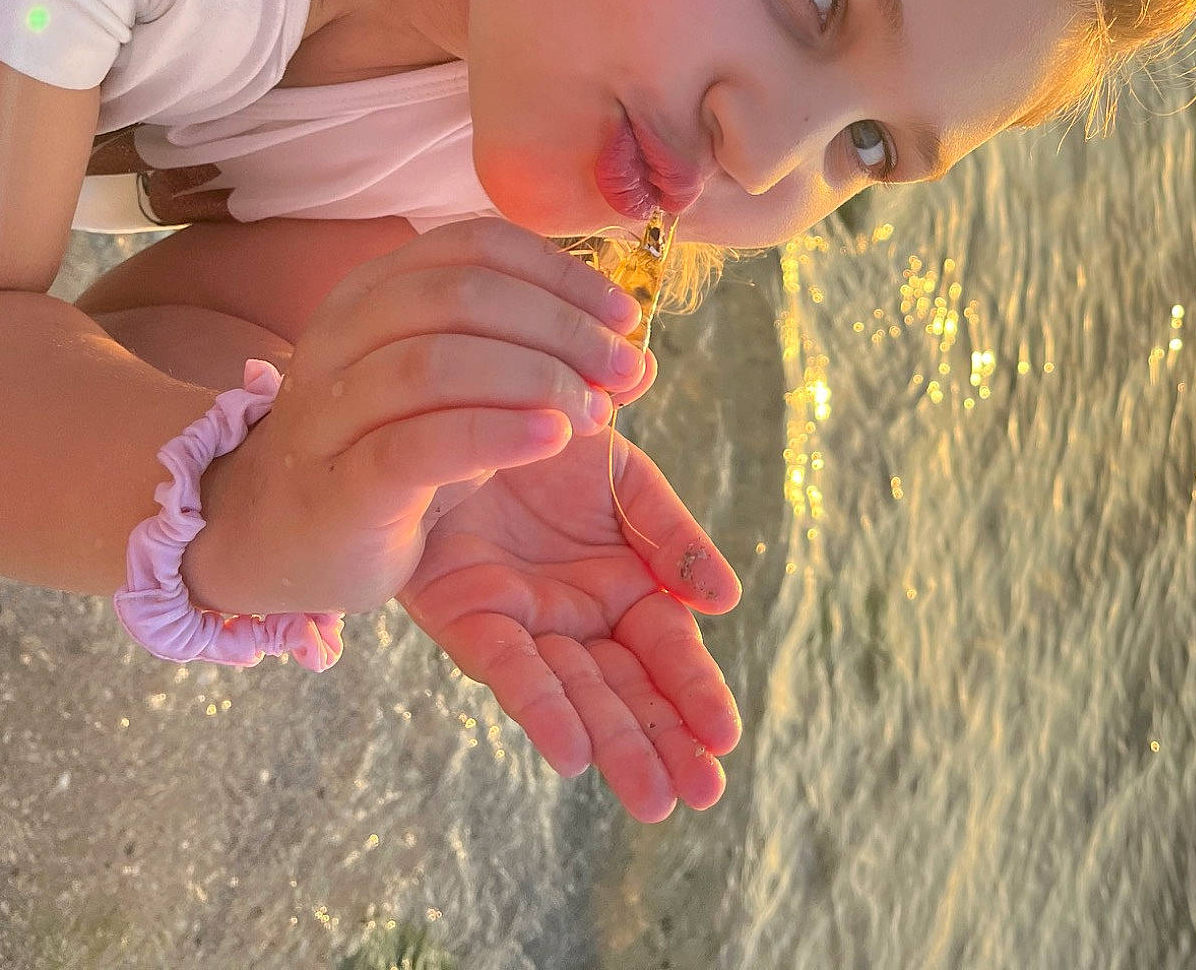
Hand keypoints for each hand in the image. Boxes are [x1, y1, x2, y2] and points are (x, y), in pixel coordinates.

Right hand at [182, 217, 647, 617]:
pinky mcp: (336, 486)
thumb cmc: (386, 450)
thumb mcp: (468, 397)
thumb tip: (638, 362)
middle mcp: (343, 335)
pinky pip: (416, 444)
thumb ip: (544, 369)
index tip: (626, 318)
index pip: (478, 247)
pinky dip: (495, 433)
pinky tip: (551, 438)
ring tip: (594, 411)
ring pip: (436, 361)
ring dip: (535, 378)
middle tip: (622, 371)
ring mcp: (328, 409)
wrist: (274, 538)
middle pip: (464, 294)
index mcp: (377, 292)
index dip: (563, 274)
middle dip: (561, 327)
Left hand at [397, 378, 744, 823]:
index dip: (696, 691)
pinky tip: (571, 752)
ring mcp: (525, 623)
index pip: (670, 650)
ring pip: (577, 694)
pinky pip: (509, 669)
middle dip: (664, 743)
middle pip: (629, 690)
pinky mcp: (468, 615)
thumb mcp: (627, 482)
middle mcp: (577, 616)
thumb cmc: (553, 437)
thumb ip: (673, 540)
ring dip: (614, 745)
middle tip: (702, 794)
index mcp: (625, 586)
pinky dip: (541, 709)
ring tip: (654, 799)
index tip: (726, 737)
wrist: (471, 395)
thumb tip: (727, 601)